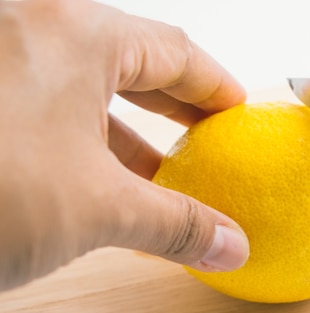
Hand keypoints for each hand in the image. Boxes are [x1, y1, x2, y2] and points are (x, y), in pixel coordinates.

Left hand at [0, 0, 248, 290]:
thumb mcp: (95, 209)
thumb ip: (176, 224)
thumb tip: (231, 246)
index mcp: (72, 32)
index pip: (174, 50)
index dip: (217, 86)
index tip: (240, 113)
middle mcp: (28, 29)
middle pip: (130, 61)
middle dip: (176, 106)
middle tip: (210, 137)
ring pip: (82, 87)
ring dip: (128, 134)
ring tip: (164, 174)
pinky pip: (42, 109)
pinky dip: (80, 144)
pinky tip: (99, 183)